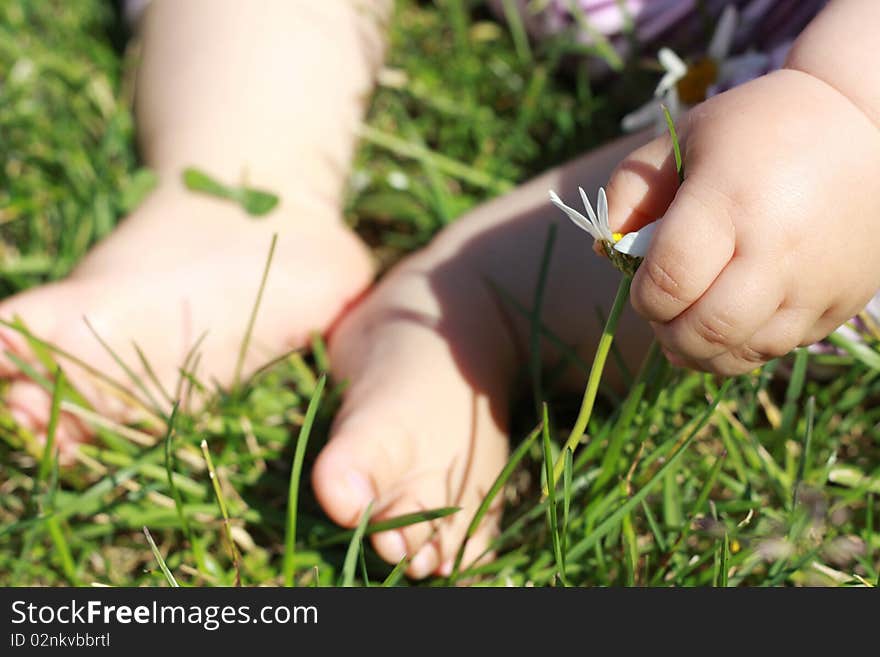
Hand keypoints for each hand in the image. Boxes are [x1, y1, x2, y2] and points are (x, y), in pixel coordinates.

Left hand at [605, 69, 879, 374]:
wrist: (866, 125)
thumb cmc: (758, 129)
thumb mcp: (683, 138)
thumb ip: (631, 191)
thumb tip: (605, 250)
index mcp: (729, 201)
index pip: (668, 281)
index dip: (643, 297)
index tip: (643, 286)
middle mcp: (776, 249)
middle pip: (705, 330)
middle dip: (668, 334)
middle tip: (663, 315)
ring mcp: (815, 282)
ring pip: (743, 353)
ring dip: (702, 352)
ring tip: (690, 328)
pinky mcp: (842, 301)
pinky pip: (780, 349)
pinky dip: (744, 347)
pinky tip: (732, 321)